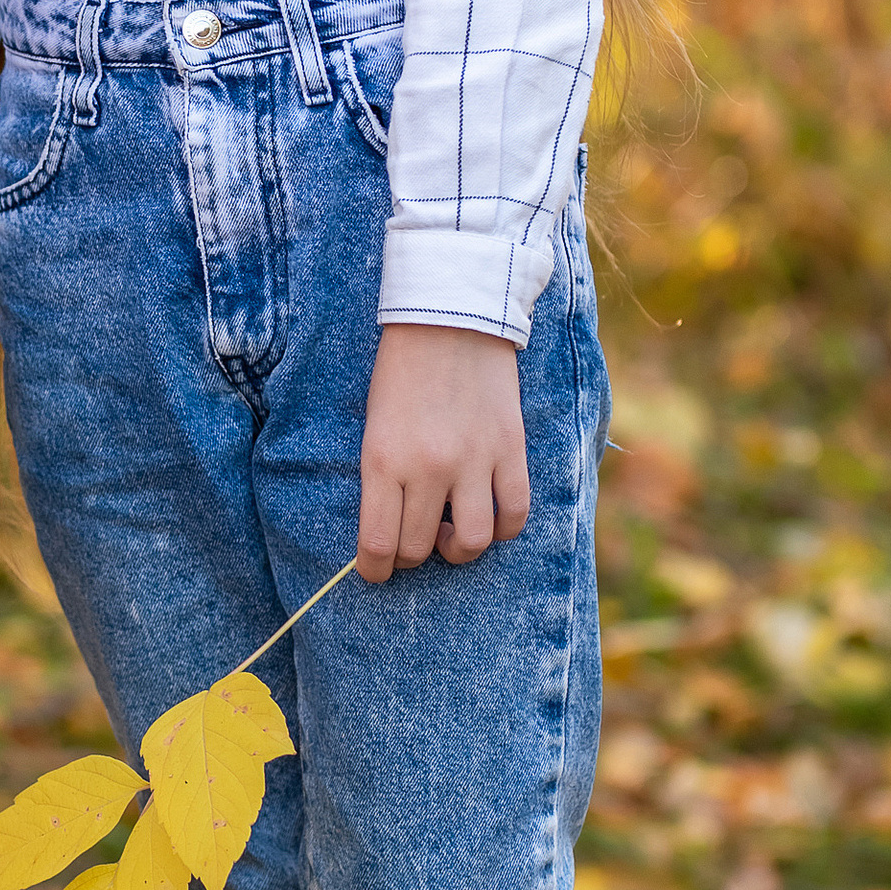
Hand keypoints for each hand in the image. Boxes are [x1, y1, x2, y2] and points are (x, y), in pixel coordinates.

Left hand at [357, 323, 529, 582]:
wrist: (451, 317)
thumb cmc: (403, 370)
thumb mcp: (375, 425)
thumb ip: (383, 477)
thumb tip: (390, 528)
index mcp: (383, 460)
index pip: (378, 544)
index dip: (375, 570)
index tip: (376, 571)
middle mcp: (429, 468)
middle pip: (419, 549)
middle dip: (410, 556)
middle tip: (412, 540)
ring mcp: (474, 461)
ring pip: (473, 543)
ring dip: (458, 550)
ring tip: (452, 532)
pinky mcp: (511, 451)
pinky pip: (515, 515)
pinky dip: (503, 527)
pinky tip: (490, 515)